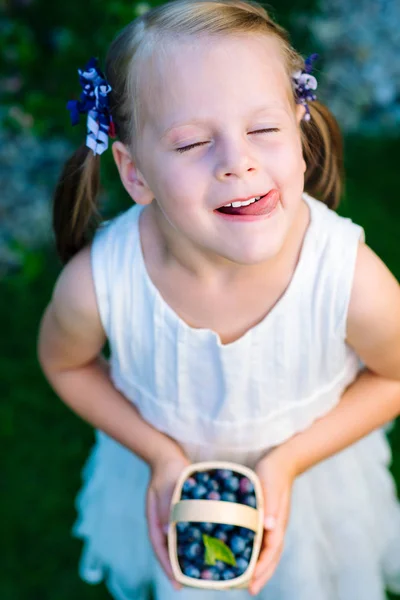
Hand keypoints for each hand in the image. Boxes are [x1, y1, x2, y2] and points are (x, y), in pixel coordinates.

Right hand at [146, 450, 190, 589]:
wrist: (168, 455)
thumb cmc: (166, 469)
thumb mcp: (165, 484)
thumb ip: (166, 505)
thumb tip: (166, 531)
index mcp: (155, 520)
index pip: (159, 548)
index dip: (167, 567)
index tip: (176, 584)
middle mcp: (164, 523)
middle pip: (169, 550)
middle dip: (178, 568)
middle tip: (192, 584)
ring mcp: (173, 519)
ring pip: (180, 542)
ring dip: (188, 556)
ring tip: (203, 572)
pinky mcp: (184, 512)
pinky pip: (190, 530)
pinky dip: (197, 540)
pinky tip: (211, 546)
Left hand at [249, 450, 295, 595]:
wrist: (282, 461)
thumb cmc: (274, 472)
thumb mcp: (271, 485)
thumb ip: (271, 504)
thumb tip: (269, 526)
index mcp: (278, 522)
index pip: (271, 550)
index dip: (262, 566)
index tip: (252, 580)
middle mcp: (276, 526)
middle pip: (271, 556)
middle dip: (262, 574)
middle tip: (251, 590)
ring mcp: (272, 524)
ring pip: (268, 551)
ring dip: (259, 567)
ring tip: (247, 582)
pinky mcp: (266, 518)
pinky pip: (262, 541)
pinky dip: (256, 552)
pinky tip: (245, 556)